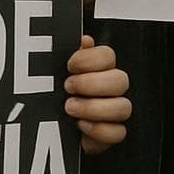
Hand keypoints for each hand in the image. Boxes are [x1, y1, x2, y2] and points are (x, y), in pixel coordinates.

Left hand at [64, 35, 130, 154]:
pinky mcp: (111, 133)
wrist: (50, 129)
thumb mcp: (57, 73)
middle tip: (69, 88)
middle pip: (120, 80)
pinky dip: (99, 130)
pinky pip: (118, 133)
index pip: (108, 55)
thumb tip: (84, 40)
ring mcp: (114, 111)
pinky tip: (81, 126)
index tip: (70, 65)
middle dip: (91, 84)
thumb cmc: (58, 96)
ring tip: (70, 108)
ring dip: (94, 108)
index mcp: (100, 69)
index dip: (90, 59)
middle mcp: (111, 89)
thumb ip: (71, 54)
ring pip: (123, 107)